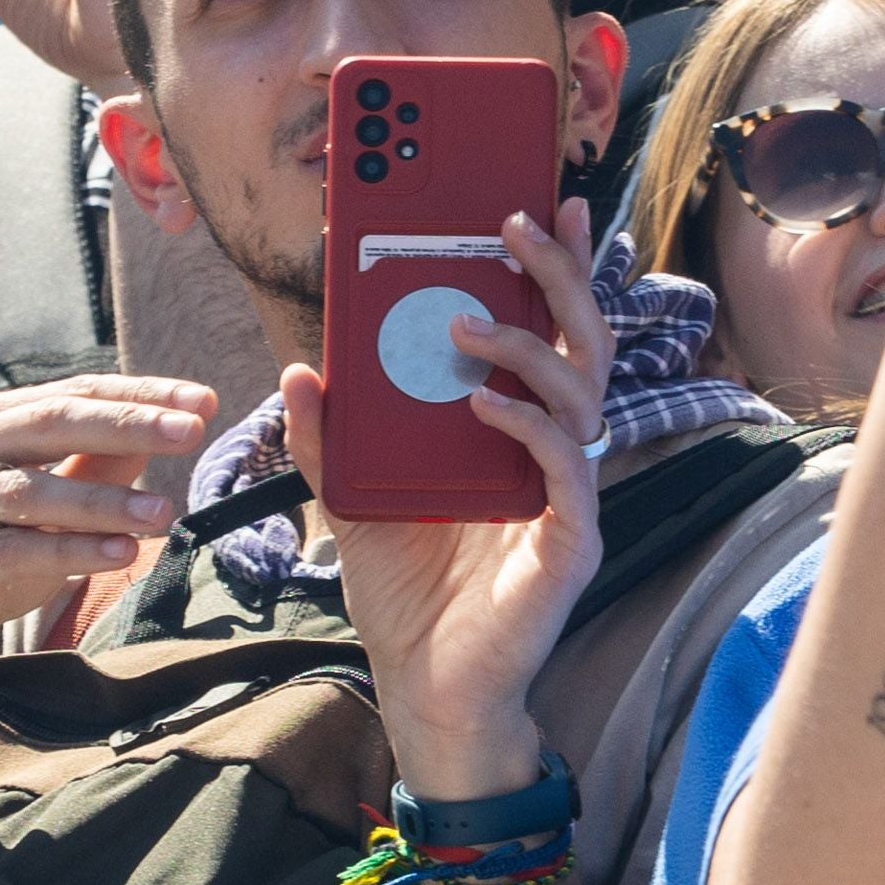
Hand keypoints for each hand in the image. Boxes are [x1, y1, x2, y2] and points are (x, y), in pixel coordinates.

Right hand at [0, 374, 216, 641]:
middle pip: (51, 423)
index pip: (73, 394)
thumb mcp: (52, 492)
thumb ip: (99, 461)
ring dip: (102, 500)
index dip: (138, 394)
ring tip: (163, 511)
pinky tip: (122, 554)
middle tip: (189, 430)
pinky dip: (70, 551)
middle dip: (125, 424)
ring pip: (31, 491)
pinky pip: (13, 550)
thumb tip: (170, 425)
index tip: (201, 400)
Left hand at [282, 204, 609, 802]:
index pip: (546, 330)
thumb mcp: (351, 500)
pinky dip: (526, 424)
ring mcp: (568, 493)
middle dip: (555, 274)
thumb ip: (332, 436)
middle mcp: (552, 449)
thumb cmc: (406, 593)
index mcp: (512, 428)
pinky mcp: (569, 539)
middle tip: (513, 223)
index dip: (553, 265)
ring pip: (581, 391)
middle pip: (581, 340)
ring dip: (525, 344)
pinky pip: (566, 465)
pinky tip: (481, 405)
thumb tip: (303, 365)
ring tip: (463, 323)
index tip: (541, 197)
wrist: (426, 687)